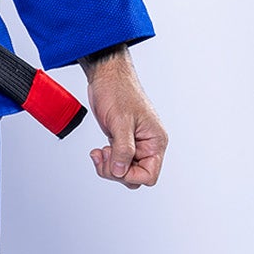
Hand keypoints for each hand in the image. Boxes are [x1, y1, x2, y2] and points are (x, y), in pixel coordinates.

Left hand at [79, 49, 166, 188]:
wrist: (106, 77)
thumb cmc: (118, 91)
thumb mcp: (121, 121)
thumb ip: (123, 149)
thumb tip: (121, 171)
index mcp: (155, 141)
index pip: (149, 175)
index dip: (130, 175)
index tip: (116, 162)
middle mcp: (148, 145)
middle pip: (135, 177)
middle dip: (116, 171)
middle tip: (104, 155)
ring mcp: (135, 144)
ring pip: (124, 171)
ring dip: (109, 167)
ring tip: (100, 152)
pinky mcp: (122, 141)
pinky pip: (116, 162)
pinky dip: (105, 160)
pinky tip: (98, 151)